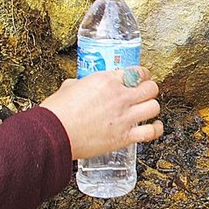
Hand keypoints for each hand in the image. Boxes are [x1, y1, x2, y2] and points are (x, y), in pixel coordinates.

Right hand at [41, 67, 163, 159]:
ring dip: (152, 108)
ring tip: (146, 111)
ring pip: (155, 107)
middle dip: (149, 90)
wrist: (53, 133)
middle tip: (145, 95)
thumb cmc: (57, 112)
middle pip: (151, 88)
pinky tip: (153, 127)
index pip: (137, 72)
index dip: (143, 75)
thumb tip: (79, 86)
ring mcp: (124, 116)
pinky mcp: (125, 136)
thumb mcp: (69, 87)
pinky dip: (156, 129)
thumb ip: (81, 85)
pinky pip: (151, 131)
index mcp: (107, 80)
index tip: (142, 79)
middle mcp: (120, 96)